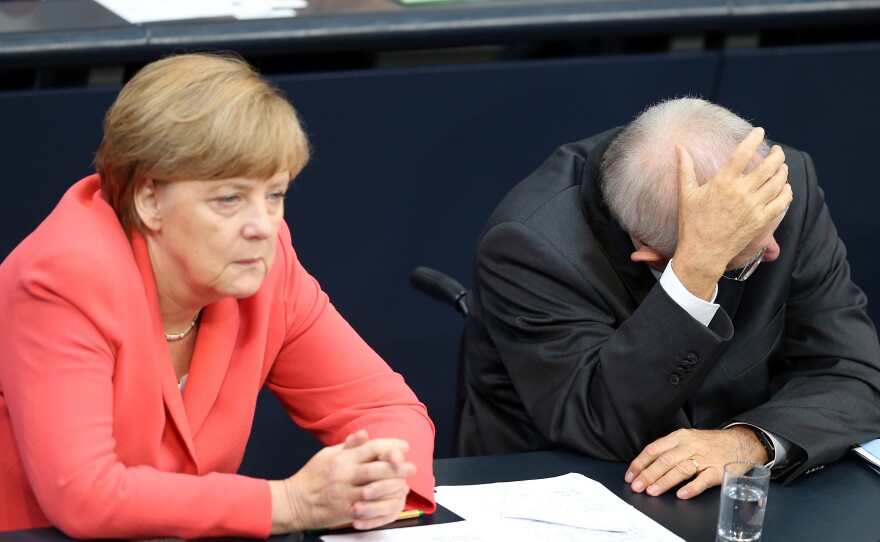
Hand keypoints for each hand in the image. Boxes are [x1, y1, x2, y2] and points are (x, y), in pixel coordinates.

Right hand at [269, 430, 415, 532]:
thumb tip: (364, 433)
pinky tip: (392, 501)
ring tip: (405, 484)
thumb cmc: (311, 477)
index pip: (371, 448)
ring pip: (375, 488)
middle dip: (398, 467)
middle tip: (411, 466)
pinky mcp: (345, 511)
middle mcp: (344, 474)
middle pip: (377, 468)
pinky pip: (368, 508)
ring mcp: (345, 494)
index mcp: (342, 458)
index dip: (391, 446)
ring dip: (393, 486)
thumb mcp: (327, 454)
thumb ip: (348, 445)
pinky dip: (382, 504)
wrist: (293, 502)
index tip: (404, 447)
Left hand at [624, 426, 767, 498]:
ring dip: (664, 481)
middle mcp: (691, 446)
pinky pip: (704, 479)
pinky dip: (692, 487)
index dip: (640, 463)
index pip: (654, 449)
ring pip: (681, 469)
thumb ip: (669, 450)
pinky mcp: (718, 470)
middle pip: (665, 460)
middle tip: (636, 486)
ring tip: (652, 491)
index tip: (630, 475)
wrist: (741, 442)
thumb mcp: (687, 439)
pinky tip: (681, 494)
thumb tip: (645, 466)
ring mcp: (705, 458)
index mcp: (680, 437)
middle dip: (648, 474)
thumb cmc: (709, 444)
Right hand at [673, 127, 791, 298]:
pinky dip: (786, 192)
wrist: (702, 252)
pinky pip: (781, 202)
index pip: (743, 153)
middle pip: (767, 166)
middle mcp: (740, 192)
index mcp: (722, 182)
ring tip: (781, 166)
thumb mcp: (686, 194)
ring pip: (777, 182)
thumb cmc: (692, 223)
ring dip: (782, 171)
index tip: (760, 131)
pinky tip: (784, 187)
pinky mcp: (760, 221)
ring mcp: (753, 207)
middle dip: (776, 155)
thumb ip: (685, 168)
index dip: (753, 139)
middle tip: (777, 150)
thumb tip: (679, 147)